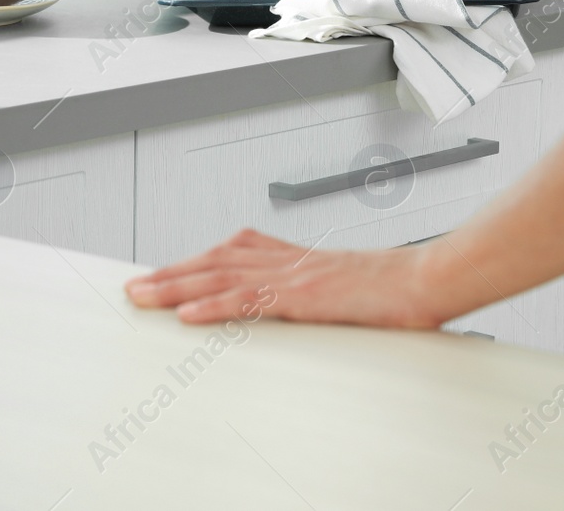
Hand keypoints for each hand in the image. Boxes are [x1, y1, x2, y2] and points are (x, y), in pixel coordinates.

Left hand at [123, 228, 444, 328]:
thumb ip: (317, 291)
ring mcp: (294, 275)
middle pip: (215, 261)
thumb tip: (306, 304)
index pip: (234, 252)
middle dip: (171, 274)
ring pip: (221, 276)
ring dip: (176, 286)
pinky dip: (213, 305)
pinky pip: (249, 300)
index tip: (165, 270)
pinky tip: (187, 312)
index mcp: (297, 257)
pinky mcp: (303, 296)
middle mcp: (288, 260)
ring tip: (143, 296)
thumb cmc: (397, 288)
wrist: (428, 280)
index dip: (195, 261)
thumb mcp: (347, 286)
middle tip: (135, 286)